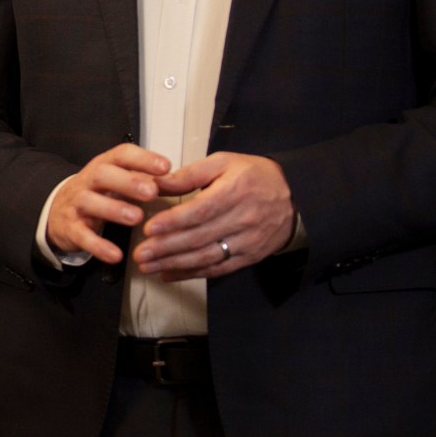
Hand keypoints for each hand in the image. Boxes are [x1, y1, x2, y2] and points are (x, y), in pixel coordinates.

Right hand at [46, 145, 171, 263]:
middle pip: (102, 175)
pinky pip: (82, 236)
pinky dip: (98, 246)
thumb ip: (148, 180)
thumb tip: (179, 181)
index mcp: (105, 165)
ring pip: (90, 202)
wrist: (59, 211)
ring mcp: (76, 204)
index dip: (143, 159)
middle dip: (127, 182)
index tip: (165, 166)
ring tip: (136, 217)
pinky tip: (115, 254)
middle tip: (151, 191)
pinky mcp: (70, 228)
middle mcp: (88, 181)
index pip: (121, 155)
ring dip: (114, 209)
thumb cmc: (98, 193)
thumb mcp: (120, 181)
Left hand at [133, 153, 296, 280]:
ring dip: (174, 264)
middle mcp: (243, 219)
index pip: (201, 211)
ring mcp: (248, 241)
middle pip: (200, 237)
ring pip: (207, 257)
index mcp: (235, 191)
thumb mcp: (224, 163)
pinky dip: (192, 274)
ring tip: (148, 266)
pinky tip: (169, 274)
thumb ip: (190, 174)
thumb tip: (157, 182)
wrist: (296, 196)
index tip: (150, 228)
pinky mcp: (249, 256)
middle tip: (140, 254)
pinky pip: (218, 269)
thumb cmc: (254, 175)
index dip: (174, 222)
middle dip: (167, 248)